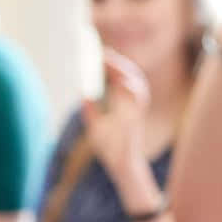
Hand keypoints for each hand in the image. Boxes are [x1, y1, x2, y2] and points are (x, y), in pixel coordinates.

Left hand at [83, 50, 150, 180]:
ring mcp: (136, 113)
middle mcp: (133, 106)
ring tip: (110, 61)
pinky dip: (131, 89)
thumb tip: (83, 93)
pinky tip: (120, 81)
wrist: (121, 168)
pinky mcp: (136, 122)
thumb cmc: (112, 149)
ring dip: (125, 71)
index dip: (114, 64)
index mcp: (125, 105)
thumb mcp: (96, 126)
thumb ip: (90, 110)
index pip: (122, 78)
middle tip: (102, 53)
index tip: (101, 53)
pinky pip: (138, 102)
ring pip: (139, 85)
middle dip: (119, 63)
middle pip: (132, 77)